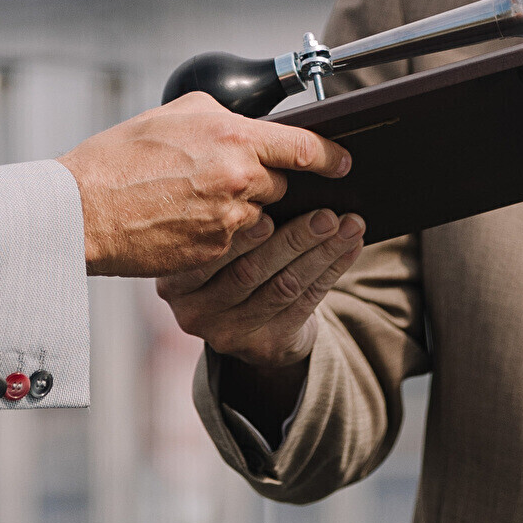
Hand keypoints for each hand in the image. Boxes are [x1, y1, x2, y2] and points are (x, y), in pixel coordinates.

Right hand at [63, 94, 350, 277]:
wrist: (84, 209)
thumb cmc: (120, 158)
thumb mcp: (174, 114)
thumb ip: (220, 114)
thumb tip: (245, 120)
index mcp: (234, 138)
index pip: (304, 148)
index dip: (330, 156)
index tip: (343, 161)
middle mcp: (239, 180)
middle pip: (280, 185)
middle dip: (265, 183)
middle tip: (228, 179)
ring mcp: (229, 221)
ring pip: (258, 217)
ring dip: (241, 211)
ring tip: (196, 201)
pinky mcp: (214, 252)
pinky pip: (233, 242)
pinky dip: (218, 233)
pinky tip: (184, 221)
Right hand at [159, 207, 370, 382]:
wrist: (250, 322)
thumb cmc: (232, 262)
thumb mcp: (215, 243)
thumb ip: (230, 220)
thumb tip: (280, 176)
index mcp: (172, 277)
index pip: (207, 256)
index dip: (241, 235)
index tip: (271, 210)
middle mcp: (193, 311)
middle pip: (249, 272)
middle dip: (294, 239)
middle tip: (326, 214)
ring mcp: (227, 334)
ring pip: (282, 287)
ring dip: (321, 253)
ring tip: (349, 225)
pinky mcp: (262, 346)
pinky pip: (304, 304)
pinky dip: (331, 270)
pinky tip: (349, 247)